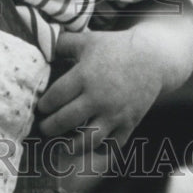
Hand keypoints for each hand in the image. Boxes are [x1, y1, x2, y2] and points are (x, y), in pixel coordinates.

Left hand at [37, 27, 167, 151]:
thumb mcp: (87, 40)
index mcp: (85, 76)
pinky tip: (88, 149)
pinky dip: (99, 151)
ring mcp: (115, 113)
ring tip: (62, 145)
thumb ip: (62, 44)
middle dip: (50, 127)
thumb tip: (41, 45)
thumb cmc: (115, 48)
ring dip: (71, 146)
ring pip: (88, 139)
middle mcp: (99, 97)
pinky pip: (112, 145)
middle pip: (67, 120)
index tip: (40, 108)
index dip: (44, 105)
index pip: (56, 97)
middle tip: (44, 128)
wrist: (153, 59)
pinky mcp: (129, 123)